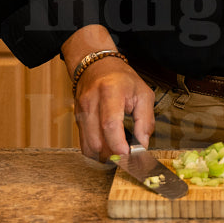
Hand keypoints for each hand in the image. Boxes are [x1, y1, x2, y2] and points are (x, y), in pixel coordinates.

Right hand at [63, 25, 156, 161]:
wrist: (97, 66)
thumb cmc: (122, 79)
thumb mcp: (143, 94)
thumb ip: (146, 121)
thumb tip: (142, 146)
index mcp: (110, 92)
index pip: (109, 124)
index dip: (118, 144)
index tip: (129, 155)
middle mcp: (91, 102)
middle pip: (97, 140)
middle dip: (113, 154)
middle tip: (128, 156)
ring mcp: (81, 112)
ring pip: (88, 146)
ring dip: (104, 156)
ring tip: (119, 152)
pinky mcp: (77, 120)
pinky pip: (84, 144)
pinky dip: (97, 152)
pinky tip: (109, 148)